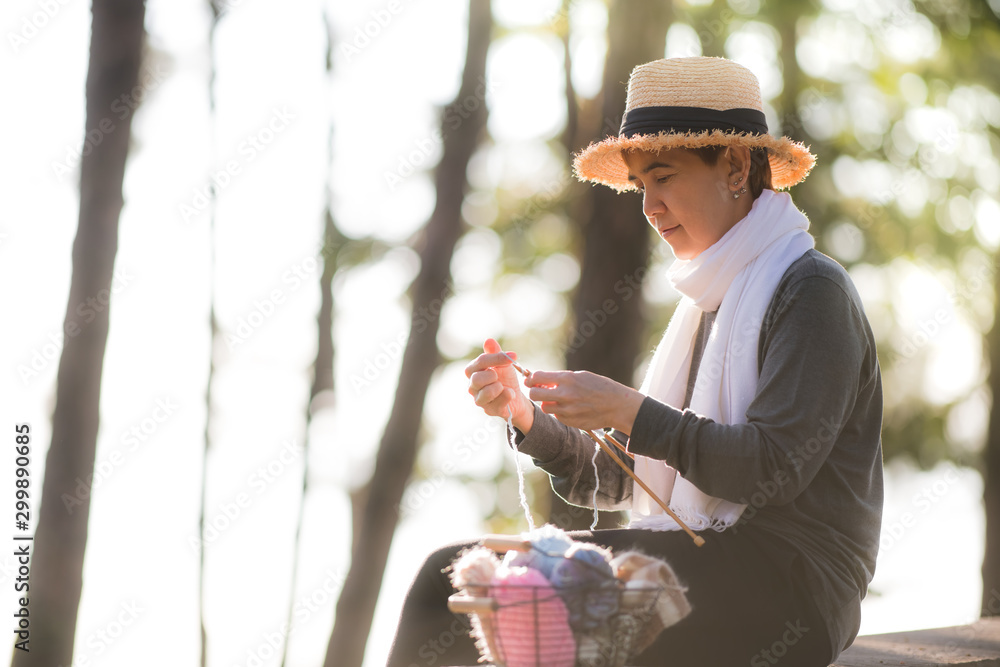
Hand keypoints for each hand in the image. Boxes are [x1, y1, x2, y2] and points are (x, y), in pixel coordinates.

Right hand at [465, 338, 534, 431]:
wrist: (516, 397)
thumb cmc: (505, 378)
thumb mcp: (503, 363)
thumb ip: (495, 353)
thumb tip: (488, 340)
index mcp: (474, 371)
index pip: (480, 362)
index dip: (496, 358)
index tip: (514, 356)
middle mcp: (473, 386)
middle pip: (476, 379)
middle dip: (492, 375)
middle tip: (499, 376)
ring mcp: (479, 399)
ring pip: (484, 393)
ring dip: (498, 387)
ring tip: (504, 386)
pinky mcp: (489, 410)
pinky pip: (496, 403)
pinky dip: (506, 396)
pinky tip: (510, 393)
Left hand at [525, 370, 643, 434]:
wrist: (617, 405)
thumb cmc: (599, 387)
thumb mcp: (581, 376)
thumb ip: (561, 379)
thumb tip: (541, 381)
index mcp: (567, 379)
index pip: (537, 377)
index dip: (531, 378)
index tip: (530, 380)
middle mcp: (565, 395)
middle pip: (534, 395)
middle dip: (535, 392)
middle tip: (540, 391)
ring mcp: (567, 410)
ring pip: (545, 407)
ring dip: (549, 403)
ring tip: (560, 399)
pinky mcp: (570, 422)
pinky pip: (557, 416)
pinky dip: (560, 412)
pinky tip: (572, 408)